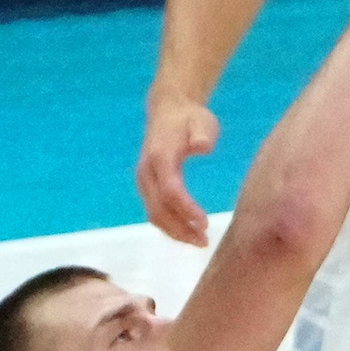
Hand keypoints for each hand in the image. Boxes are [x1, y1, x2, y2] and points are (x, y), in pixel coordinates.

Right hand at [136, 92, 220, 244]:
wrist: (168, 109)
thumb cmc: (189, 117)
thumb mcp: (202, 120)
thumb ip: (202, 133)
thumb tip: (202, 145)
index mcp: (160, 157)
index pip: (171, 190)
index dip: (186, 210)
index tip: (206, 223)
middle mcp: (147, 171)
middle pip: (159, 209)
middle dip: (181, 229)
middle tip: (204, 241)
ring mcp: (144, 180)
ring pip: (154, 214)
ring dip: (175, 232)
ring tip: (199, 241)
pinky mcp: (146, 186)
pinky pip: (154, 212)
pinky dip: (169, 227)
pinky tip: (187, 233)